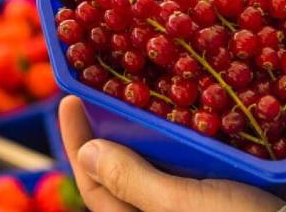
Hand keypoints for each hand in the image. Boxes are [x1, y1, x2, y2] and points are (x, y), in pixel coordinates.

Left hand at [59, 96, 285, 211]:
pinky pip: (185, 158)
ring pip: (155, 160)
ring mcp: (189, 201)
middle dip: (109, 128)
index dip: (75, 140)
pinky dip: (179, 134)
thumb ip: (134, 180)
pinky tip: (186, 107)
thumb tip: (87, 152)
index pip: (93, 182)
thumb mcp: (181, 203)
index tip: (69, 98)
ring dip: (144, 127)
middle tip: (103, 86)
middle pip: (121, 167)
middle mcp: (161, 210)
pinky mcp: (216, 190)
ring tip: (140, 89)